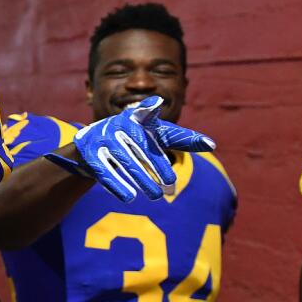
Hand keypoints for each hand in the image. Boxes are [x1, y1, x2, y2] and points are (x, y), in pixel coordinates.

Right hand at [58, 96, 214, 201]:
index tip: (156, 103)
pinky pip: (105, 171)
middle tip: (170, 183)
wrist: (92, 146)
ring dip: (140, 179)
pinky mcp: (89, 153)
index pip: (146, 113)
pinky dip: (117, 185)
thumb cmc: (134, 139)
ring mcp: (101, 138)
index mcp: (136, 118)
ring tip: (155, 195)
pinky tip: (129, 198)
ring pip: (124, 160)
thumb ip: (182, 139)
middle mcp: (117, 124)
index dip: (150, 108)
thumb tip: (212, 145)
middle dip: (155, 165)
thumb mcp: (157, 136)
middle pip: (140, 146)